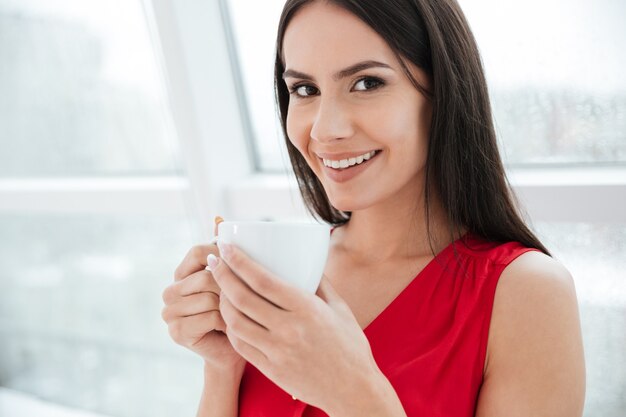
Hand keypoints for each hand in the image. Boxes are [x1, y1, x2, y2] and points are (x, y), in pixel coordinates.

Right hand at [161, 219, 245, 374]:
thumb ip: (224, 251)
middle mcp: (170, 291)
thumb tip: (219, 218)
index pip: (198, 252)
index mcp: (181, 274)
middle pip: (206, 275)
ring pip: (208, 296)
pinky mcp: (177, 332)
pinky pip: (208, 316)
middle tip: (243, 298)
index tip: (238, 266)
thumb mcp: (232, 279)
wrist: (234, 351)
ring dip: (229, 305)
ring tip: (238, 313)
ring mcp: (170, 312)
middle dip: (230, 286)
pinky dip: (226, 321)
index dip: (221, 256)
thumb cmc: (237, 311)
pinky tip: (230, 327)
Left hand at [208, 242, 382, 411]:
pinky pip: (241, 345)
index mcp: (307, 309)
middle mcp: (289, 329)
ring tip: (220, 287)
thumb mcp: (340, 308)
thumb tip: (304, 261)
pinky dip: (230, 327)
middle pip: (241, 298)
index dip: (238, 261)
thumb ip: (320, 283)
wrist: (354, 390)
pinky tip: (230, 315)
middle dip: (221, 275)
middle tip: (213, 260)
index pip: (262, 280)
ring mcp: (277, 351)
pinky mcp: (271, 369)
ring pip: (235, 322)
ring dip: (222, 300)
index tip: (225, 246)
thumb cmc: (351, 346)